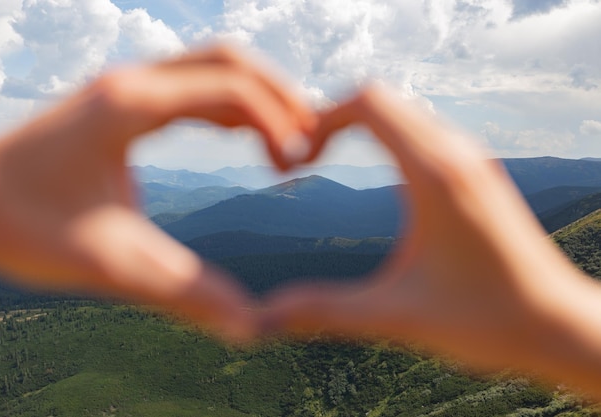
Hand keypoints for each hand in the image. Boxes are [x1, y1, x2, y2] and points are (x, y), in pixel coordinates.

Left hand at [0, 45, 313, 339]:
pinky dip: (229, 107)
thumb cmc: (23, 226)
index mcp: (129, 106)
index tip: (299, 163)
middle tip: (310, 142)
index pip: (228, 88)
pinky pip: (191, 89)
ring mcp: (125, 88)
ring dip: (257, 98)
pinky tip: (243, 140)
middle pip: (228, 60)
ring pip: (211, 69)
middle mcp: (130, 84)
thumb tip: (249, 325)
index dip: (277, 120)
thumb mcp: (111, 262)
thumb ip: (185, 290)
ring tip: (286, 145)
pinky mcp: (121, 103)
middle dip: (279, 95)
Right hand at [262, 86, 600, 391]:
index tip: (299, 157)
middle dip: (335, 117)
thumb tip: (265, 316)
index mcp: (433, 174)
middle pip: (383, 98)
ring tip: (332, 157)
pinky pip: (426, 132)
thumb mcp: (397, 315)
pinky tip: (381, 176)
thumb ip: (326, 310)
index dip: (322, 119)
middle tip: (305, 156)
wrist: (561, 327)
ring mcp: (472, 162)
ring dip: (364, 124)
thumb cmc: (489, 320)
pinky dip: (391, 136)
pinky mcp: (479, 176)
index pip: (368, 103)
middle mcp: (456, 155)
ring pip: (406, 113)